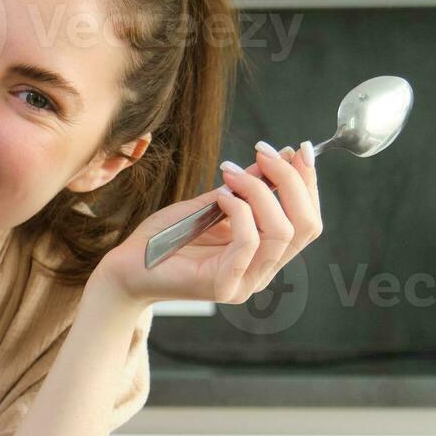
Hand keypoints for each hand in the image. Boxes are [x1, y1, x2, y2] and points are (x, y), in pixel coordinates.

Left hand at [93, 140, 321, 308]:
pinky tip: (221, 196)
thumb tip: (280, 157)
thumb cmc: (166, 237)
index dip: (308, 183)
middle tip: (264, 153)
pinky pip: (248, 243)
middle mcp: (262, 271)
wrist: (127, 267)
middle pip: (305, 226)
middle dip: (291, 181)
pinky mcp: (223, 285)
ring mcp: (245, 282)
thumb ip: (245, 188)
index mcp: (265, 253)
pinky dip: (239, 211)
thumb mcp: (212, 203)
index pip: (308, 221)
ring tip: (231, 172)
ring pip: (281, 232)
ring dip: (260, 191)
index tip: (298, 149)